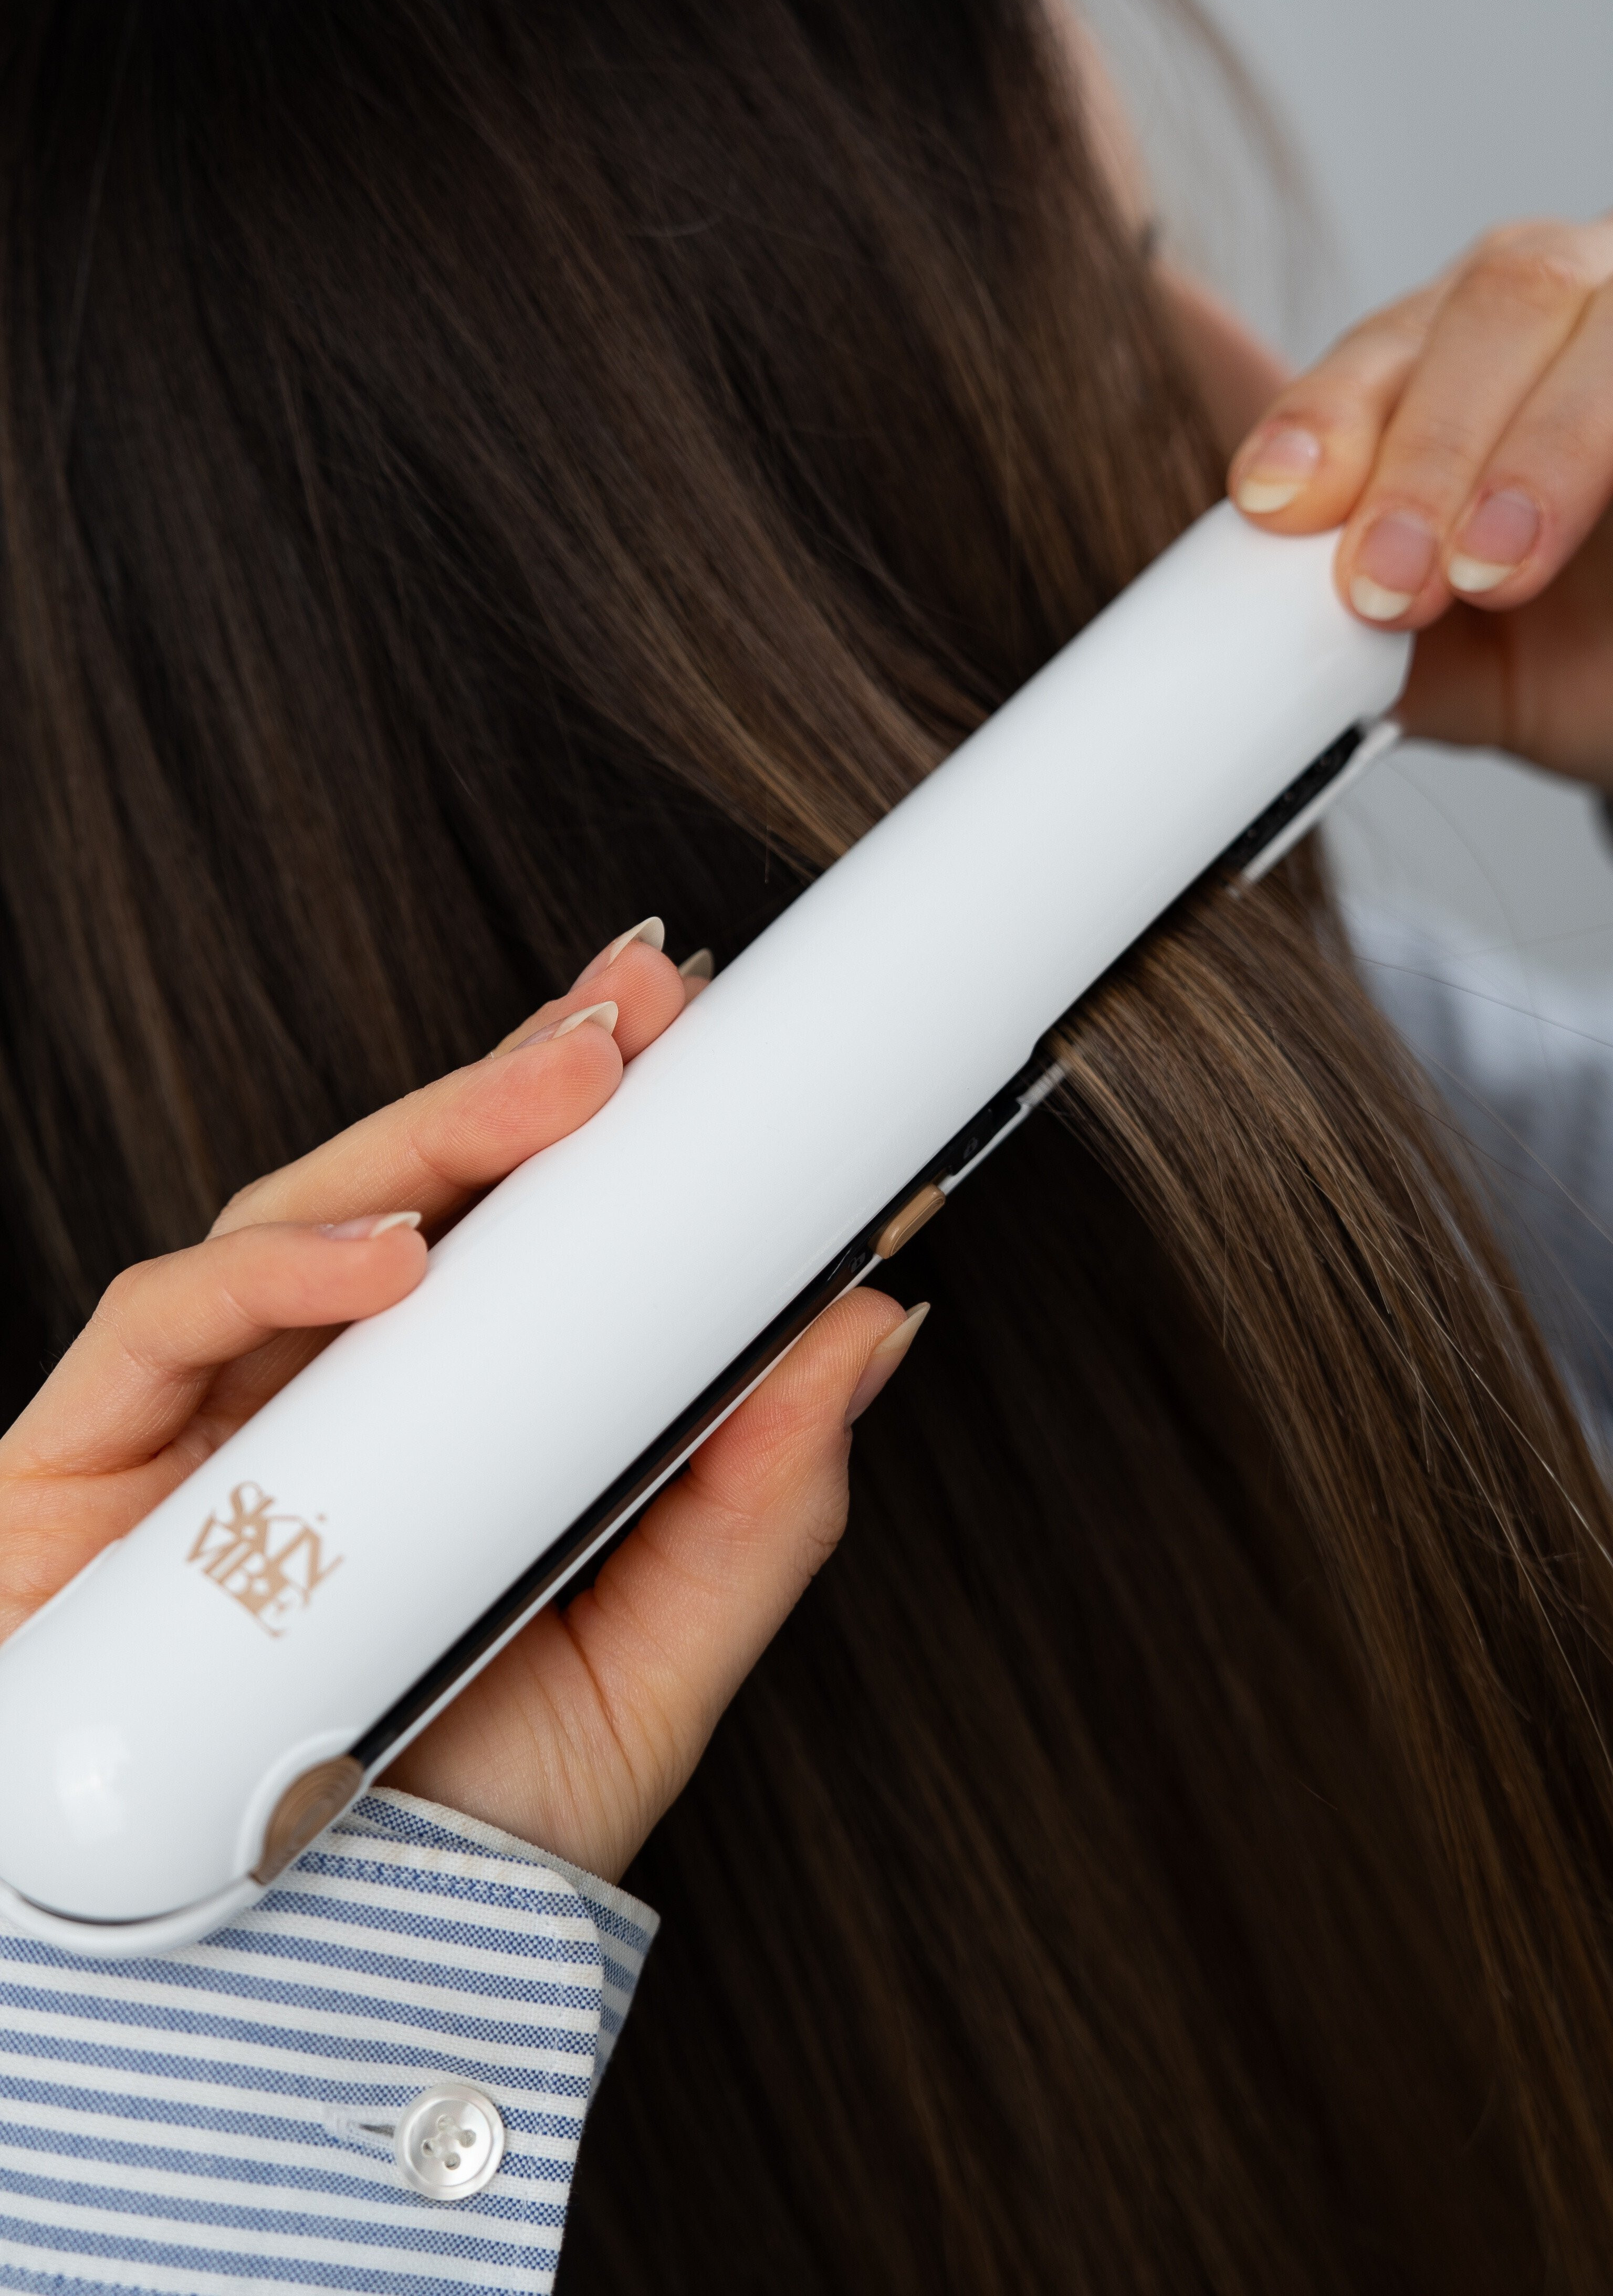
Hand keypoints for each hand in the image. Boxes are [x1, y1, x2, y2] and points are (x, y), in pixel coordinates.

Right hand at [0, 926, 916, 1884]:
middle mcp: (332, 1412)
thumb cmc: (448, 1851)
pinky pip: (165, 1320)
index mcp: (458, 1437)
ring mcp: (205, 1426)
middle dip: (534, 1092)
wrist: (278, 2026)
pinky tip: (393, 1253)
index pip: (531, 1251)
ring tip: (566, 1087)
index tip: (721, 1055)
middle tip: (651, 1018)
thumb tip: (871, 1325)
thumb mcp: (652, 1675)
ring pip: (303, 1220)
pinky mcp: (83, 1459)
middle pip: (426, 1206)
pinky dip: (276, 1270)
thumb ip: (758, 1505)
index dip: (613, 1140)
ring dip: (435, 1136)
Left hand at [1226, 216, 1612, 790]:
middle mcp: (1569, 299)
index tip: (1274, 506)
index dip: (1323, 416)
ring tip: (1490, 570)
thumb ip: (1328, 616)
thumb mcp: (1433, 650)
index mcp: (1461, 342)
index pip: (1379, 349)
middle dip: (1426, 450)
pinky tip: (1598, 526)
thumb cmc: (1558, 651)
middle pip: (1495, 303)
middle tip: (1386, 584)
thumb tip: (1212, 620)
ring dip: (1536, 451)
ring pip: (1601, 328)